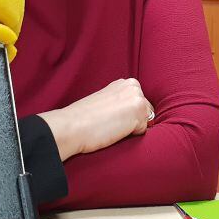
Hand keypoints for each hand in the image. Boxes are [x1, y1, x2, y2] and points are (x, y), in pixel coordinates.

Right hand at [38, 78, 153, 161]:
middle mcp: (133, 86)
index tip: (112, 118)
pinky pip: (143, 131)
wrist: (72, 125)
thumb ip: (119, 101)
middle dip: (134, 121)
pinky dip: (131, 135)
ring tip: (113, 126)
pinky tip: (116, 130)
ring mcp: (137, 97)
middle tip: (111, 123)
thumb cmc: (83, 118)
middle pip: (146, 112)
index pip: (139, 104)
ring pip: (145, 121)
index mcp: (124, 83)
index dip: (128, 116)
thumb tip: (131, 113)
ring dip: (133, 128)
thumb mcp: (104, 100)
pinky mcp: (139, 111)